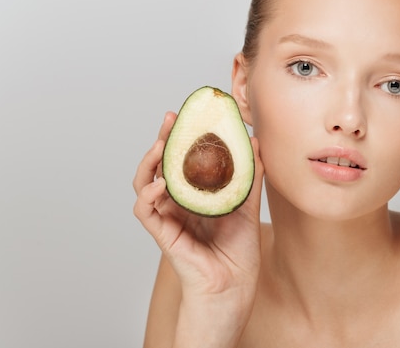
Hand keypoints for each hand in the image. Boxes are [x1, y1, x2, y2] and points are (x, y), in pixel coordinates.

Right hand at [133, 111, 263, 299]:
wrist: (235, 285)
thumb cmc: (238, 250)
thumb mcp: (248, 205)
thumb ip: (250, 176)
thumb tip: (254, 141)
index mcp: (195, 194)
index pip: (182, 159)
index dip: (181, 136)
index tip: (188, 115)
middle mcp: (178, 202)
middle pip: (161, 165)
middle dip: (163, 139)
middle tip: (170, 118)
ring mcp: (168, 217)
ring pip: (145, 183)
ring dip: (149, 163)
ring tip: (161, 146)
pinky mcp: (163, 234)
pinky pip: (145, 211)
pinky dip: (148, 195)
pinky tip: (159, 184)